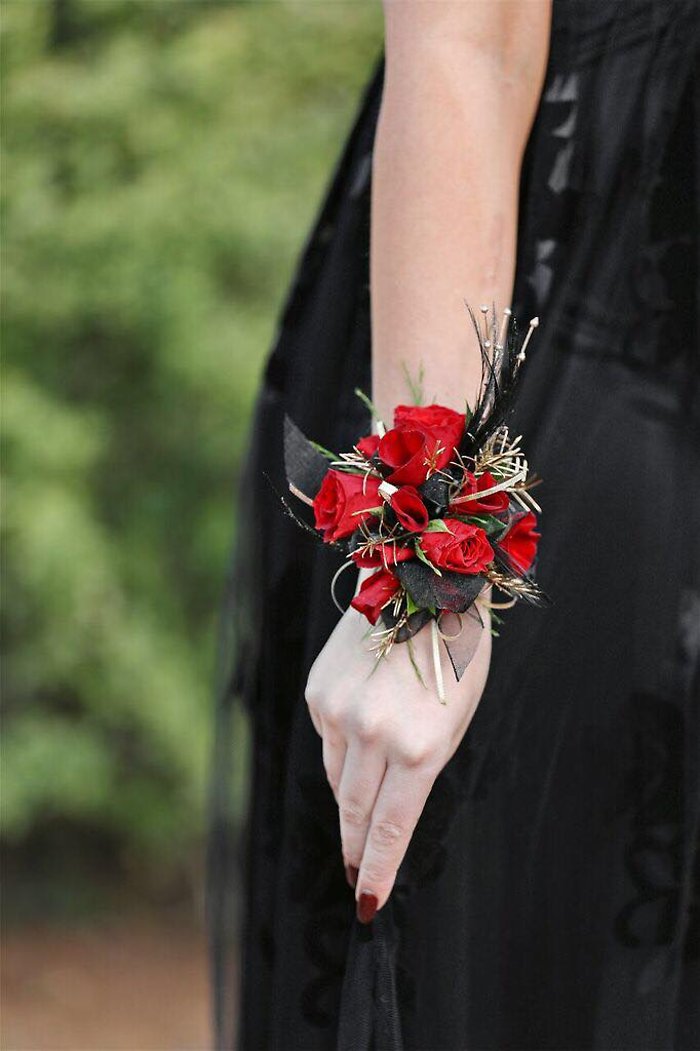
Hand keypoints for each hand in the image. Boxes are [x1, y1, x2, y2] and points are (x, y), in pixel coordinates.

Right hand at [304, 577, 491, 922]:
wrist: (423, 586)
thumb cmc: (458, 657)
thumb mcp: (458, 721)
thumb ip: (423, 769)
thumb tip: (388, 809)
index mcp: (419, 748)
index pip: (389, 828)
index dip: (377, 869)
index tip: (367, 901)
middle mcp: (370, 735)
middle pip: (353, 812)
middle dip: (354, 848)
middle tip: (354, 874)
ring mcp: (337, 712)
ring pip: (334, 778)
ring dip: (349, 796)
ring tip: (363, 798)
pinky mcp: (317, 693)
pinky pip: (327, 739)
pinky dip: (342, 747)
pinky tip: (363, 724)